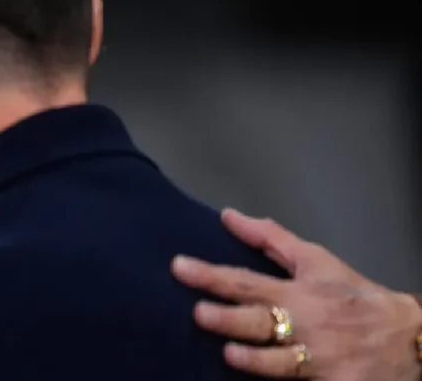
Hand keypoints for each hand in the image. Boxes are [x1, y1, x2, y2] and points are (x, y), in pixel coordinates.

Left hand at [171, 208, 421, 379]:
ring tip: (230, 354)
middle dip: (229, 317)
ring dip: (255, 359)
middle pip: (260, 321)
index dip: (210, 275)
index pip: (244, 281)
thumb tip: (227, 216)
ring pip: (280, 361)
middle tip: (199, 312)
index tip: (178, 266)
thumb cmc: (352, 295)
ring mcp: (317, 358)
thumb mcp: (316, 260)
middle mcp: (304, 323)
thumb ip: (269, 239)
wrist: (407, 336)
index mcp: (296, 290)